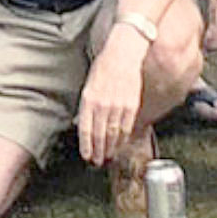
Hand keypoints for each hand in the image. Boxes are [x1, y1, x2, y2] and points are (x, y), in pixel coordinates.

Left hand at [76, 27, 146, 165]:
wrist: (122, 55)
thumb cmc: (103, 68)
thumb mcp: (89, 85)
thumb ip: (87, 105)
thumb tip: (85, 124)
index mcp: (88, 99)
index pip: (86, 129)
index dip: (87, 146)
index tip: (87, 157)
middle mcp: (102, 104)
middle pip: (100, 135)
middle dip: (99, 151)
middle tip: (98, 162)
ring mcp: (117, 106)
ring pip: (114, 134)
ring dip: (111, 148)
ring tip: (108, 157)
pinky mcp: (131, 105)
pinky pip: (126, 127)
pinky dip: (123, 138)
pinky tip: (121, 144)